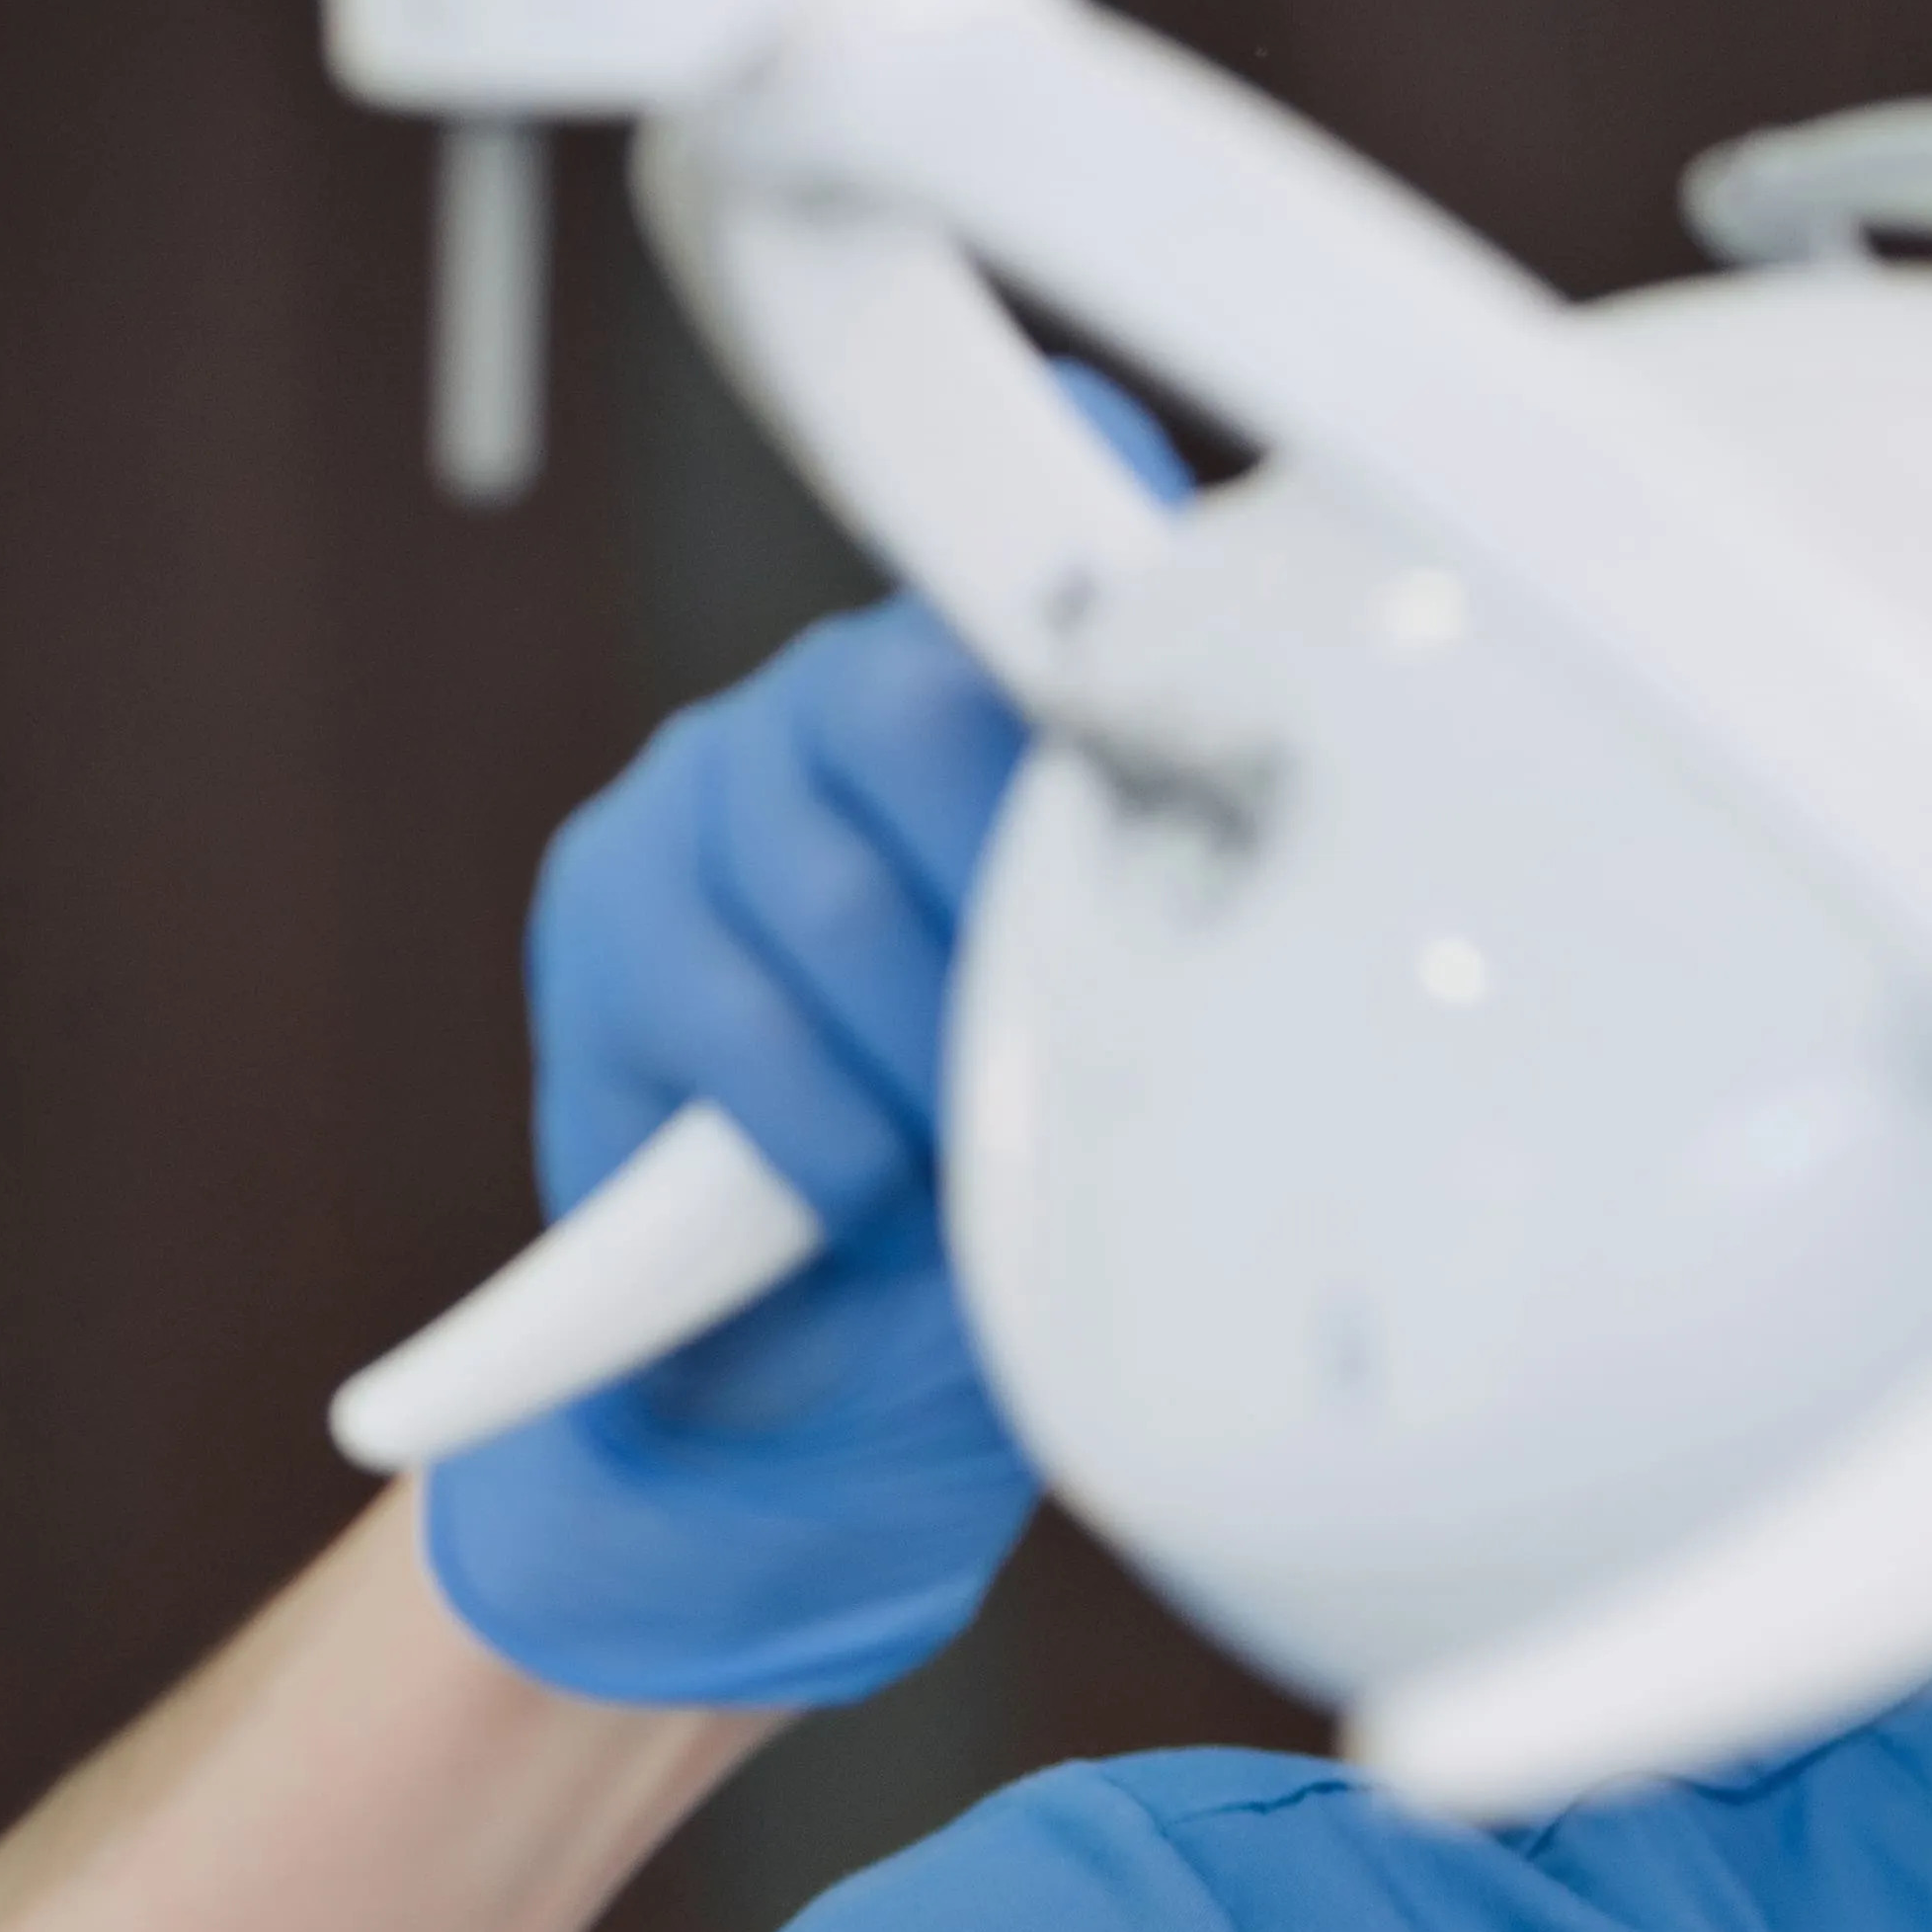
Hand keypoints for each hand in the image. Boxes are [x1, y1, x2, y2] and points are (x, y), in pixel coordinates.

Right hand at [423, 374, 1184, 1708]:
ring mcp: (721, 790)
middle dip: (1014, 876)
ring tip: (966, 1157)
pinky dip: (818, 1126)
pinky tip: (857, 1188)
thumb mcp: (1171, 1091)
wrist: (837, 1408)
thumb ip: (1208, 971)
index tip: (1179, 594)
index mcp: (1031, 717)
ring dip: (920, 1050)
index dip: (1107, 531)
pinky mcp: (608, 906)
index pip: (1063, 522)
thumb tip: (1322, 935)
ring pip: (825, 873)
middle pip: (929, 693)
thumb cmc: (1041, 1217)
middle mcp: (861, 702)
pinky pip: (728, 1004)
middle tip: (1071, 1025)